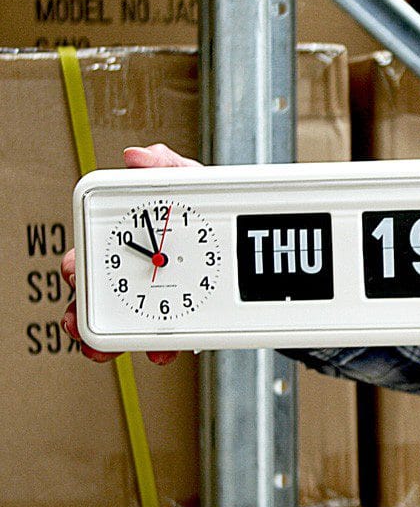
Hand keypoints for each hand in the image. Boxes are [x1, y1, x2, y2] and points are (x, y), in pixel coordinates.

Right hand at [61, 144, 201, 364]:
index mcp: (138, 238)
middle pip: (103, 294)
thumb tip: (138, 156)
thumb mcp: (194, 183)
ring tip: (105, 348)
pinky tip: (162, 350)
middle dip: (84, 309)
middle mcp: (144, 270)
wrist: (255, 241)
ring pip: (127, 322)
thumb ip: (167, 167)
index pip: (99, 252)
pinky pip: (170, 337)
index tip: (76, 271)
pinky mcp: (188, 318)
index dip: (81, 264)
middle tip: (81, 316)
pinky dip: (162, 347)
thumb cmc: (216, 208)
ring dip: (110, 338)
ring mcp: (165, 296)